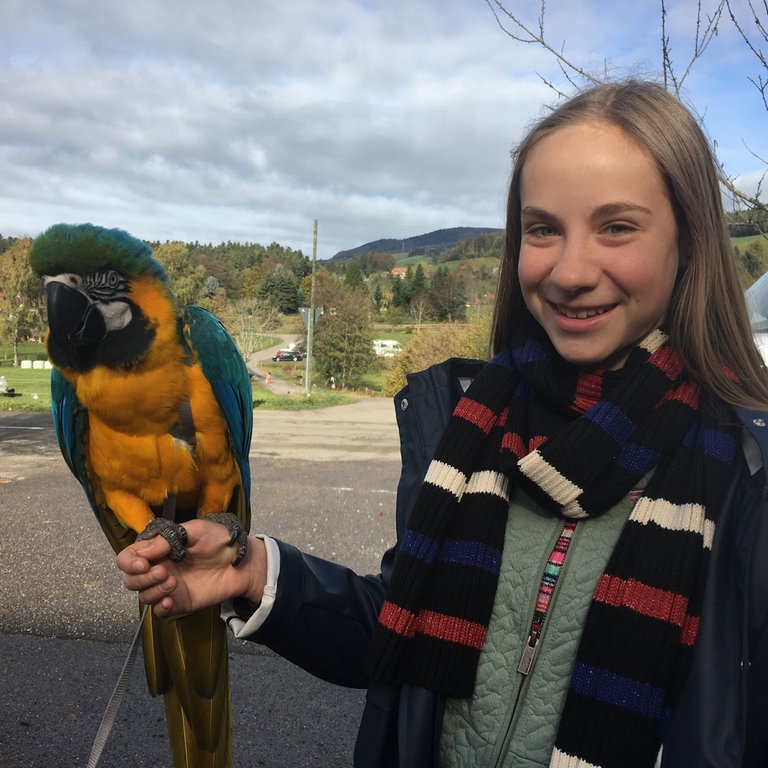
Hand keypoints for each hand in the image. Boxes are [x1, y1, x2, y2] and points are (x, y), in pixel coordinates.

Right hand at [117, 518, 266, 617]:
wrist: (242, 561)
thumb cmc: (220, 540)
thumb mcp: (195, 530)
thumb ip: (168, 539)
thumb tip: (142, 552)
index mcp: (158, 548)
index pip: (128, 558)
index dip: (129, 562)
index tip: (143, 563)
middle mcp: (158, 568)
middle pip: (130, 580)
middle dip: (142, 578)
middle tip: (164, 572)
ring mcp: (168, 587)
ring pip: (143, 596)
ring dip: (153, 591)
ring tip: (174, 582)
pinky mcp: (179, 602)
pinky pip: (159, 612)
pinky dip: (160, 608)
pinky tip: (170, 601)